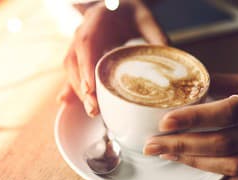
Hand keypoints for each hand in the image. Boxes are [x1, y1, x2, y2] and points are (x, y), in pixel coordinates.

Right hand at [62, 0, 167, 116]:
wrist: (119, 7)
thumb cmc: (132, 12)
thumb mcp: (147, 20)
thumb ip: (157, 39)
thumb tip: (170, 66)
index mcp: (97, 19)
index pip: (86, 43)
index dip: (86, 66)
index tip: (90, 89)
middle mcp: (82, 31)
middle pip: (75, 61)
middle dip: (82, 87)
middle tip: (94, 109)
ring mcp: (77, 43)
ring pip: (71, 69)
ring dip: (78, 91)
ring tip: (92, 111)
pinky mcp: (79, 54)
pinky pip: (71, 71)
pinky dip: (71, 87)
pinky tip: (68, 102)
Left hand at [143, 73, 237, 179]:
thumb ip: (218, 82)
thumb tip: (182, 83)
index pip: (227, 111)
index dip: (195, 117)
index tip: (165, 122)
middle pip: (223, 142)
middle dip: (182, 144)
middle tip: (152, 144)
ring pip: (231, 165)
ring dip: (194, 162)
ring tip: (167, 154)